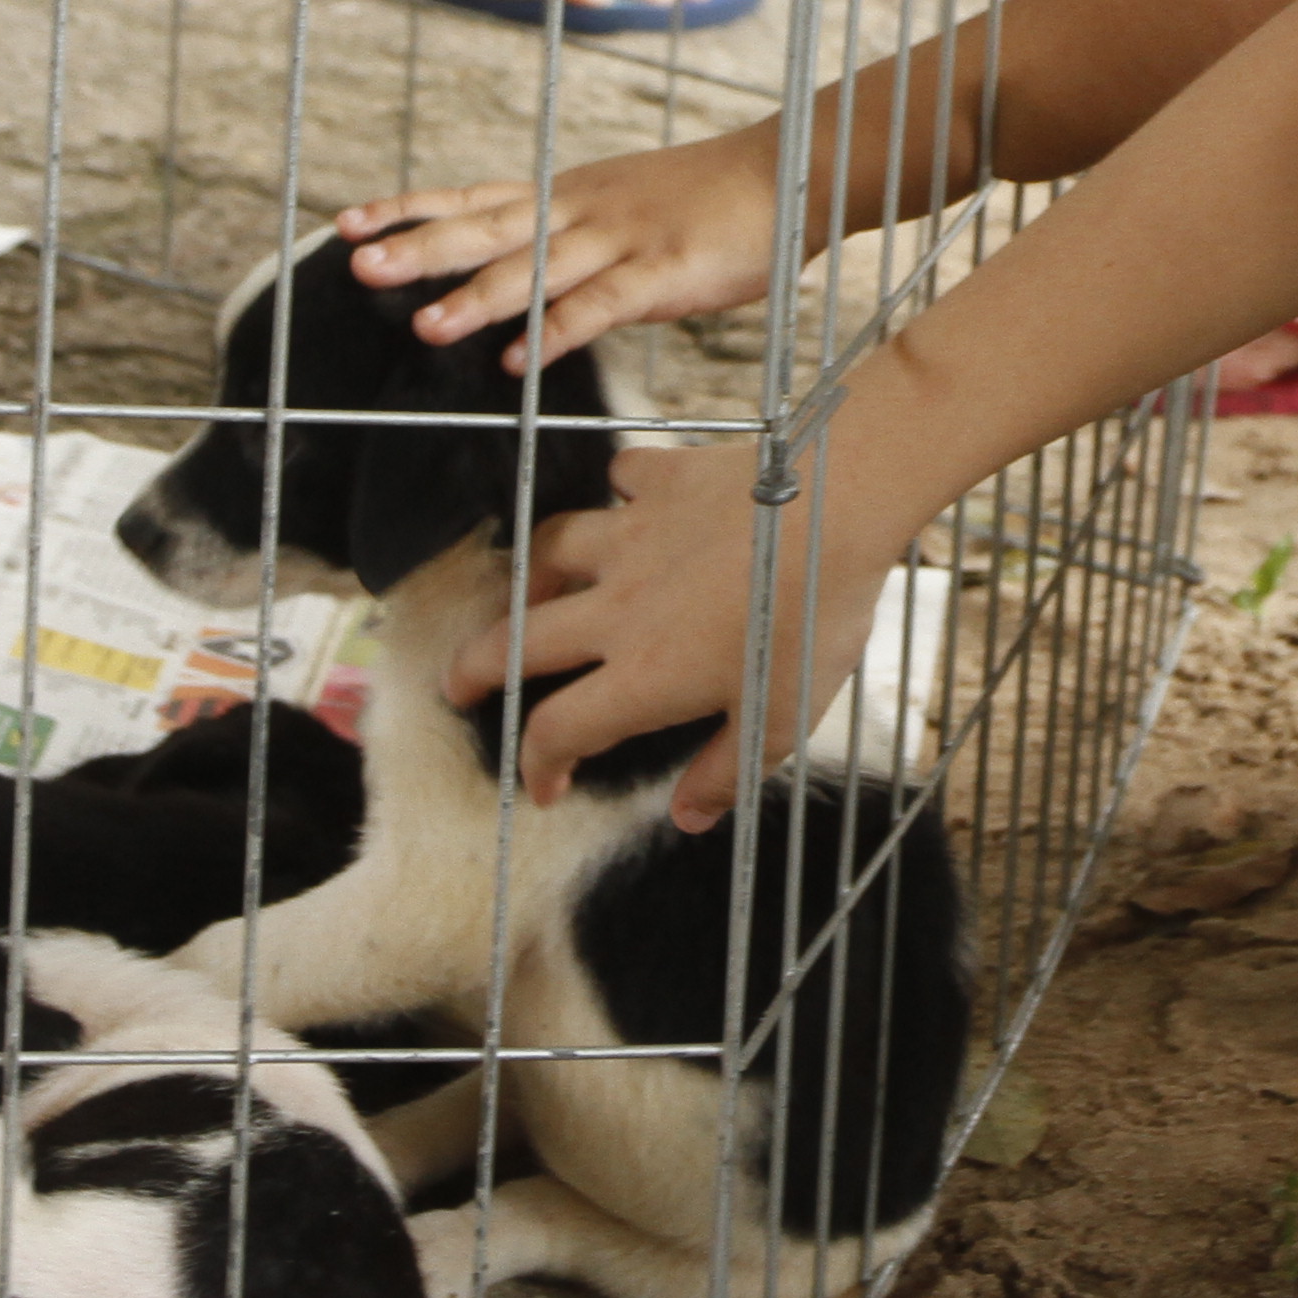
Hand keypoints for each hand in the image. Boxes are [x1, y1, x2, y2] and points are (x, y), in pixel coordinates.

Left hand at [336, 125, 788, 367]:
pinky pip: (598, 307)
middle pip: (487, 229)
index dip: (409, 211)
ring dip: (478, 299)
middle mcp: (580, 211)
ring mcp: (619, 240)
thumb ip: (573, 240)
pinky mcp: (660, 273)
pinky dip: (554, 333)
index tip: (346, 223)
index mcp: (567, 194)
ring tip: (425, 325)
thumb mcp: (625, 207)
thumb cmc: (710, 199)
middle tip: (358, 267)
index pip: (473, 199)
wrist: (786, 173)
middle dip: (420, 250)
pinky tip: (517, 362)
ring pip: (535, 269)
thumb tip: (524, 275)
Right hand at [438, 439, 899, 823]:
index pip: (559, 729)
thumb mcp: (779, 718)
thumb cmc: (814, 619)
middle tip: (458, 685)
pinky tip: (623, 498)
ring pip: (549, 552)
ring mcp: (633, 536)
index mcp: (643, 675)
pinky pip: (618, 479)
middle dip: (474, 670)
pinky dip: (613, 490)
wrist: (839, 506)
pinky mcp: (662, 480)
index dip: (538, 764)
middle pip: (517, 641)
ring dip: (528, 577)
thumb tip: (686, 818)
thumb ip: (725, 771)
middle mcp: (618, 606)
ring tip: (525, 592)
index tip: (545, 784)